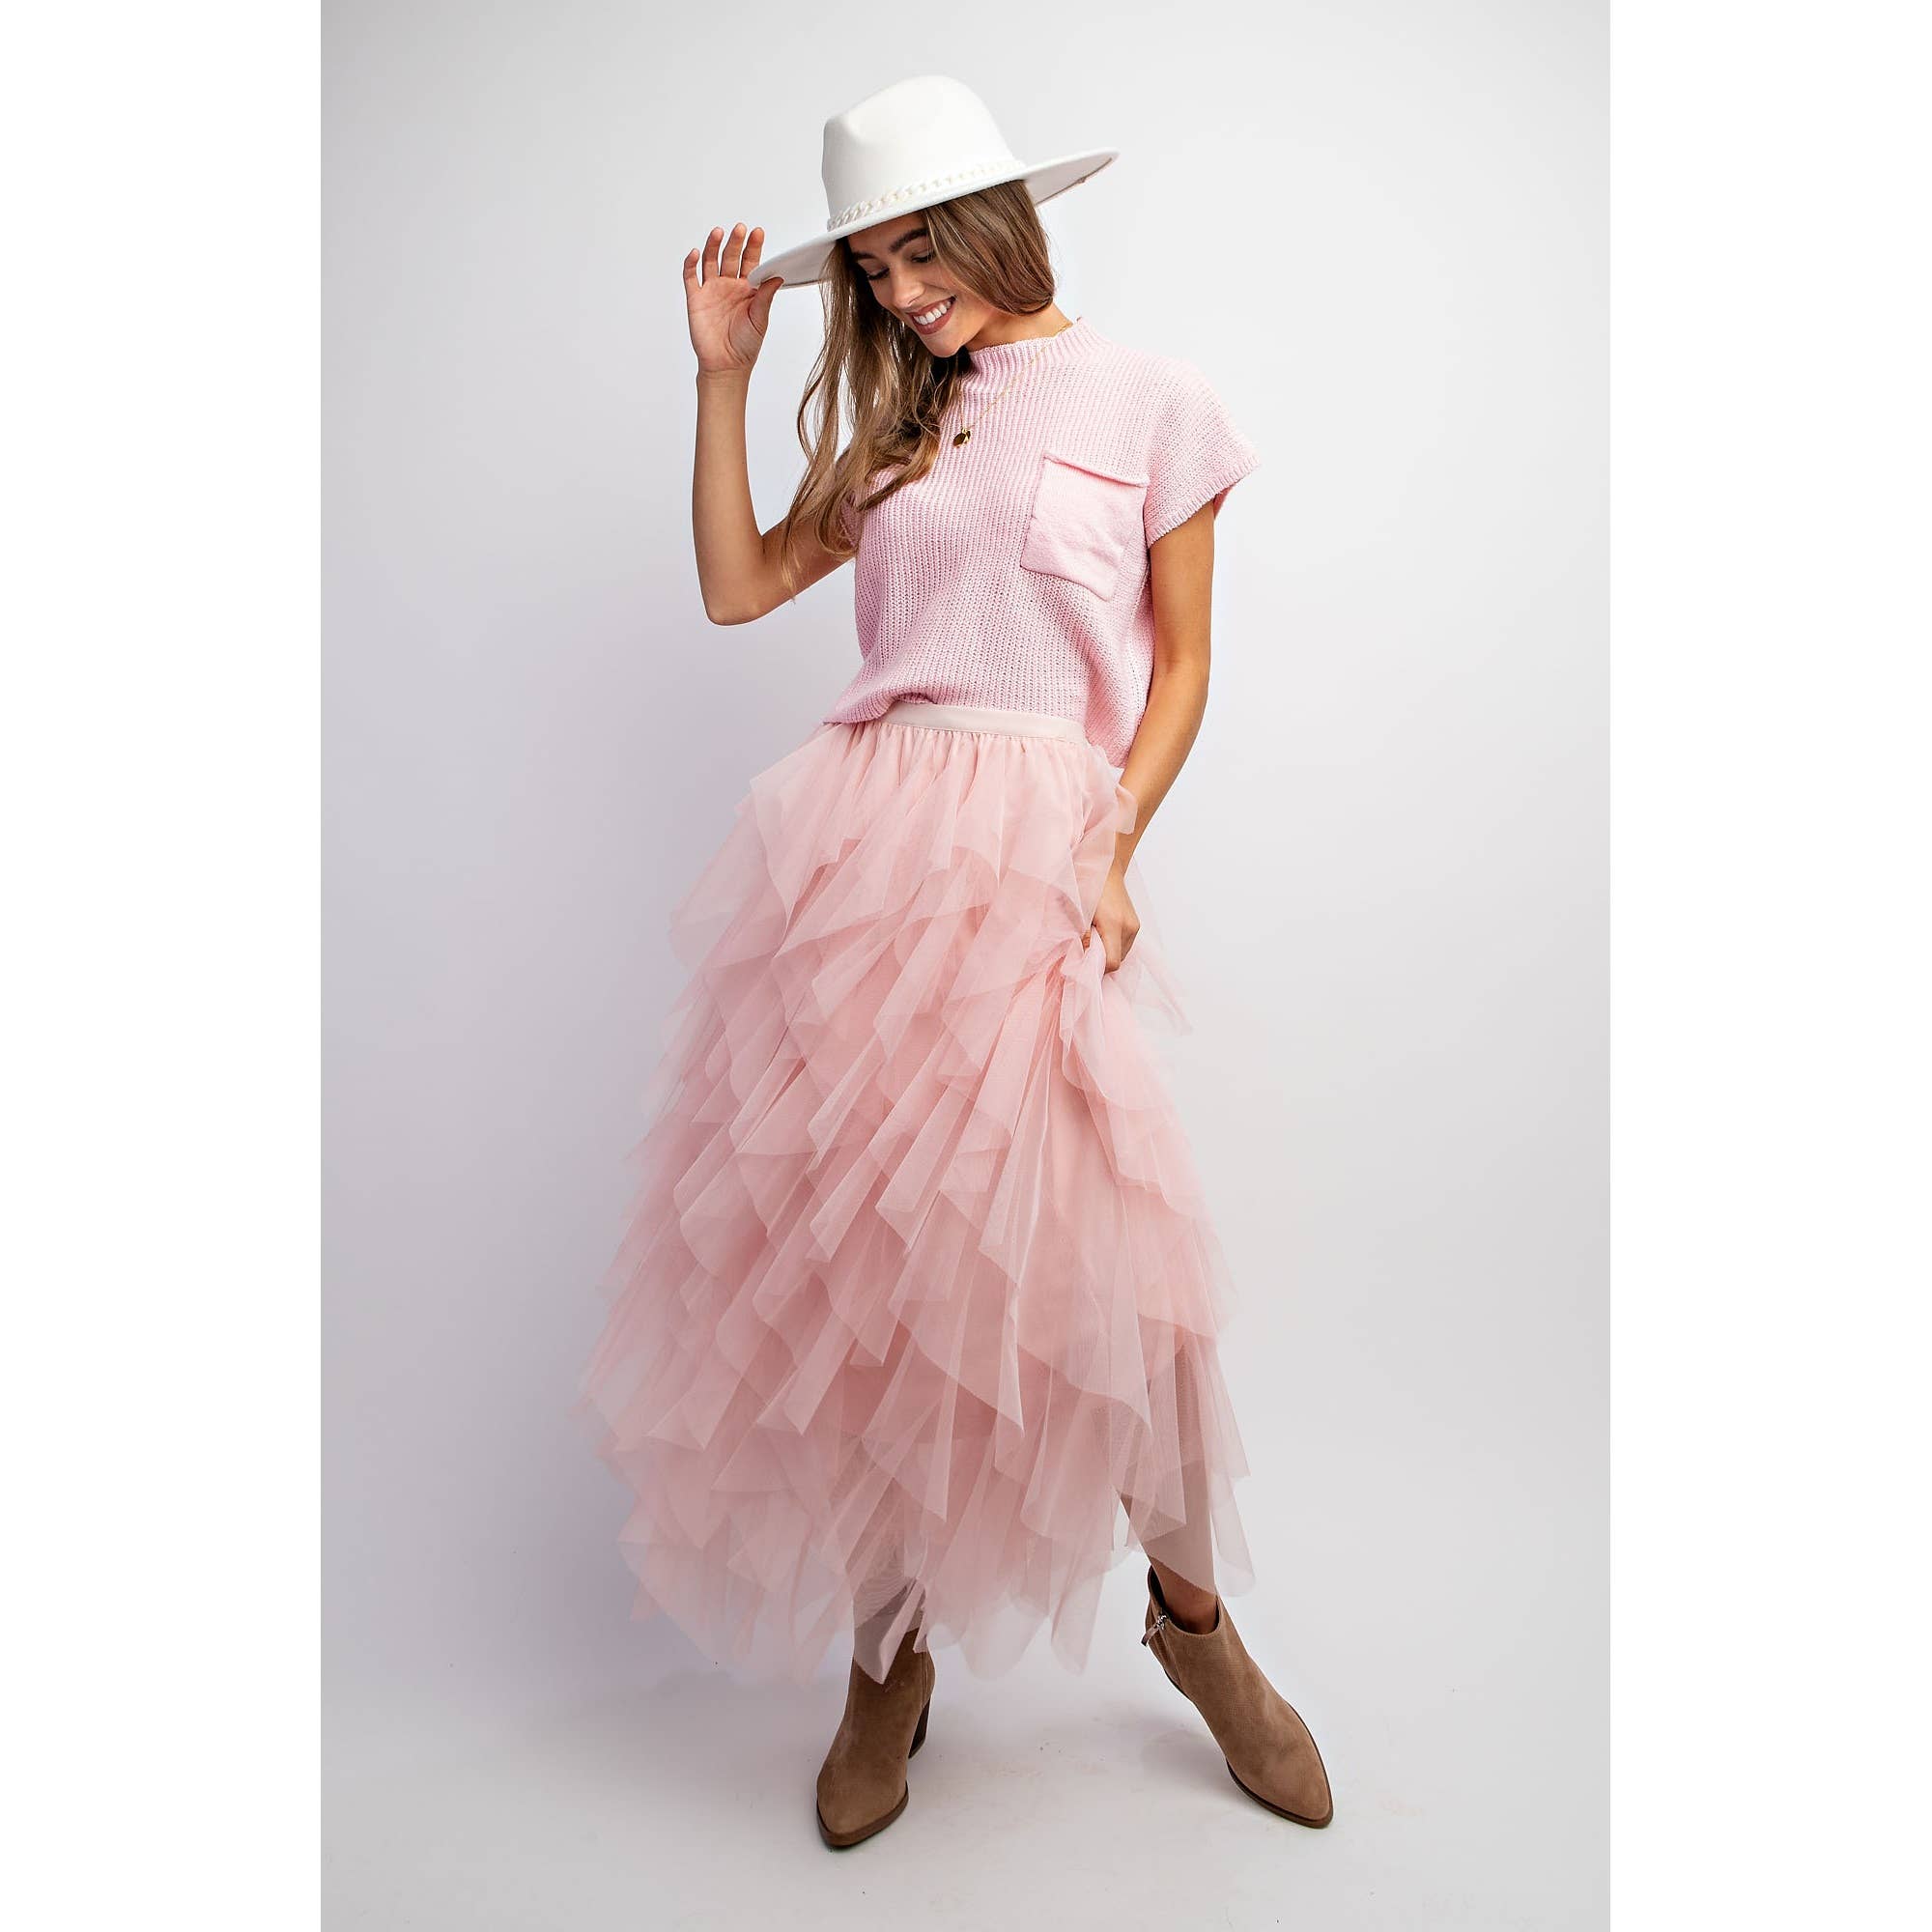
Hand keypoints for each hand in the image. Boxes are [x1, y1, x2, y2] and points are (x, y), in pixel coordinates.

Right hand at [683, 223, 781, 375]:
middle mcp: (728, 286)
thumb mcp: (760, 319)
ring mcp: (711, 290)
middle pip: (730, 257)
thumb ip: (766, 296)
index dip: (753, 247)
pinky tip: (694, 253)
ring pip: (710, 261)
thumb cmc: (745, 346)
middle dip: (735, 242)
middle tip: (740, 229)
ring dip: (713, 246)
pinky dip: (691, 264)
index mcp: (747, 289)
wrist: (726, 366)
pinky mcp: (695, 299)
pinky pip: (691, 277)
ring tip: (719, 233)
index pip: (750, 262)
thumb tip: (777, 276)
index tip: (758, 232)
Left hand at [1084, 868, 1140, 973]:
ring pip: (1122, 955)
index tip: (1081, 957)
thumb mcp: (1075, 909)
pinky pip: (1124, 946)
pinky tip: (1100, 935)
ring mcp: (1134, 926)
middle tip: (1083, 948)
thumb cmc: (1086, 883)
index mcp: (1114, 923)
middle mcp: (1129, 927)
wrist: (1104, 864)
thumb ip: (1078, 934)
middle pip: (1117, 961)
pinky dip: (1112, 946)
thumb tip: (1080, 954)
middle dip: (1099, 959)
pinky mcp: (1135, 925)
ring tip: (1091, 938)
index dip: (1095, 966)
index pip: (1111, 962)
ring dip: (1106, 953)